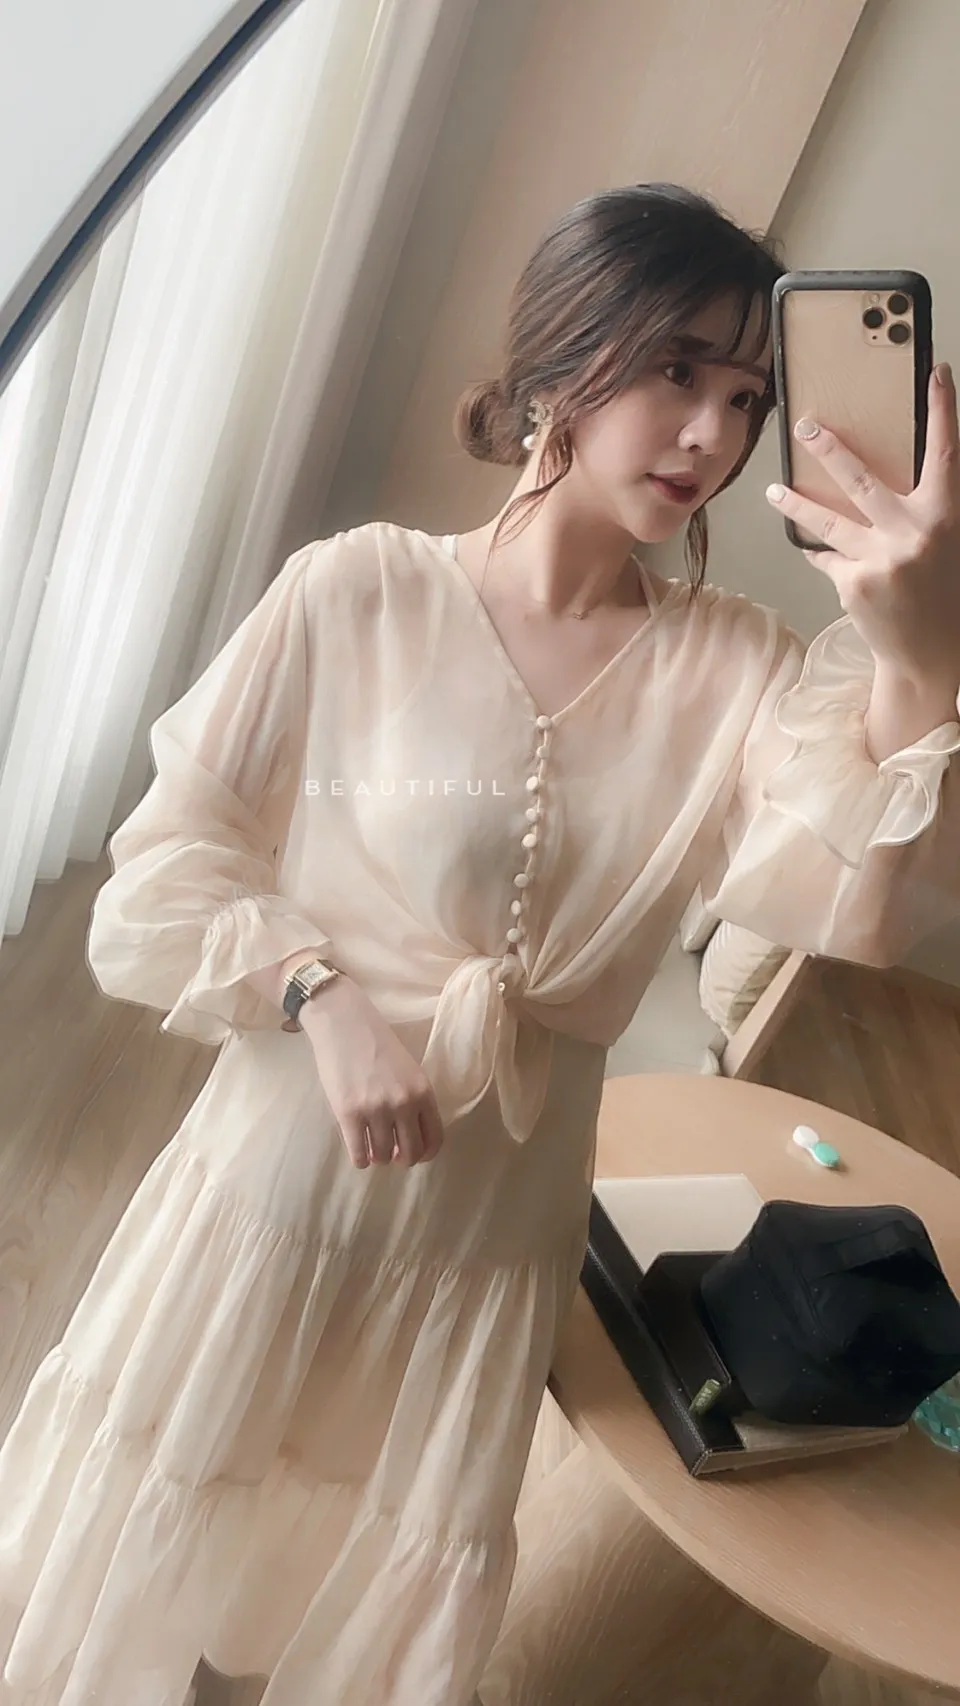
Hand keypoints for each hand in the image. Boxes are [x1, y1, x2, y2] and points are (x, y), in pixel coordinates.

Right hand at [301, 979, 445, 1168]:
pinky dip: (360, 1159)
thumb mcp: (408, 1069)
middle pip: (410, 1152)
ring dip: (378, 1157)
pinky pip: (359, 1155)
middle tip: (391, 1153)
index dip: (424, 1154)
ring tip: (371, 1147)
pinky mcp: (348, 1114)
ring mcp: (376, 1110)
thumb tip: (406, 1137)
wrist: (343, 1022)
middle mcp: (404, 1104)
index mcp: (423, 1092)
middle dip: (401, 1159)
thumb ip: (413, 1100)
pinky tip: (358, 1150)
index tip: (414, 1154)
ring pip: (382, 1156)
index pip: (434, 1139)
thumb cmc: (375, 1042)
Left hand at [765, 364, 959, 695]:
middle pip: (862, 479)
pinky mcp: (853, 584)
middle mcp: (912, 534)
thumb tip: (886, 478)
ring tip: (773, 491)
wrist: (929, 652)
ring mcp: (880, 560)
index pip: (945, 452)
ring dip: (796, 504)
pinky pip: (828, 558)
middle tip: (805, 425)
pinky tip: (823, 556)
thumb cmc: (940, 592)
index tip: (936, 373)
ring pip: (827, 521)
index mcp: (943, 517)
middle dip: (829, 449)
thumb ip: (922, 510)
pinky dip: (824, 555)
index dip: (942, 411)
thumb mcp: (943, 543)